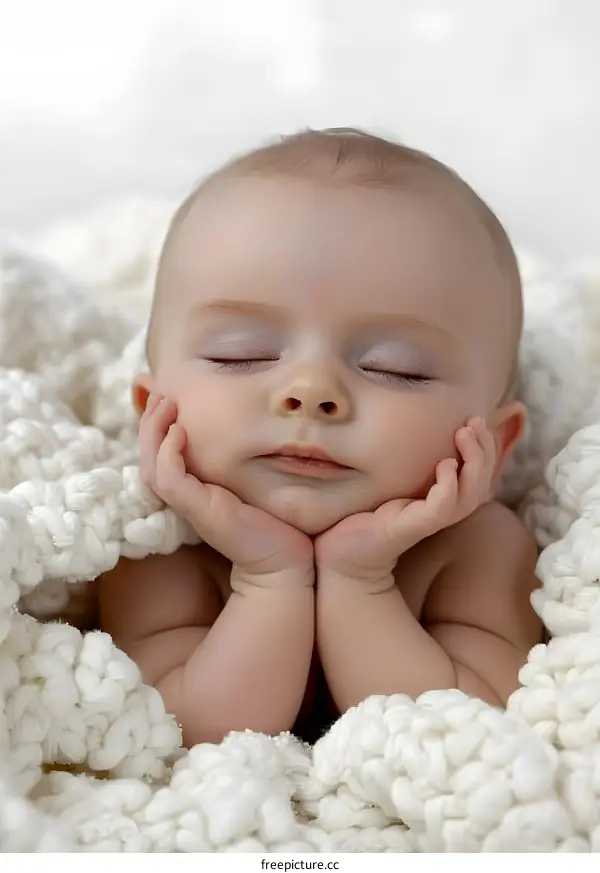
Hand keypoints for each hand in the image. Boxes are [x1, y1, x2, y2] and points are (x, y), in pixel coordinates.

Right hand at [139, 394, 313, 578]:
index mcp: (193, 489)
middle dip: (149, 422)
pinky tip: (180, 431)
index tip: (162, 394)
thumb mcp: (253, 477)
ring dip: (153, 432)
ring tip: (165, 403)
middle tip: (158, 391)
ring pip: (151, 468)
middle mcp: (186, 498)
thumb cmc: (275, 518)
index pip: (159, 456)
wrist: (287, 558)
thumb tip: (243, 421)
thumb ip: (240, 455)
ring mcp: (190, 506)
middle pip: (148, 458)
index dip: (154, 426)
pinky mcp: (201, 512)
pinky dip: (168, 454)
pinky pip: (170, 480)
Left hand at [315, 417, 495, 582]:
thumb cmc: (363, 513)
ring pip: (469, 495)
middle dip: (484, 449)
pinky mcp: (410, 528)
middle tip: (475, 420)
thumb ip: (407, 463)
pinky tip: (445, 464)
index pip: (478, 475)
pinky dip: (449, 486)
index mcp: (441, 499)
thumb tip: (412, 425)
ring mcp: (427, 521)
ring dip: (473, 462)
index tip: (476, 419)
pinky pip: (441, 508)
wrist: (341, 553)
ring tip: (463, 434)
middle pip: (481, 484)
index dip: (485, 448)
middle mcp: (441, 511)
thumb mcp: (390, 481)